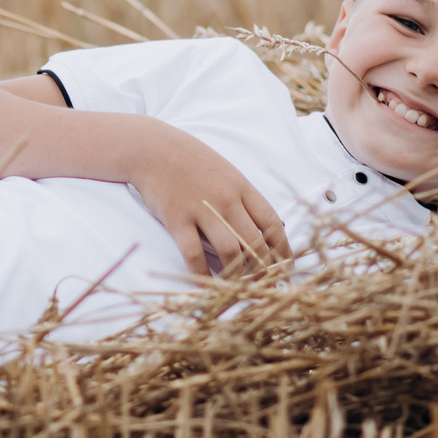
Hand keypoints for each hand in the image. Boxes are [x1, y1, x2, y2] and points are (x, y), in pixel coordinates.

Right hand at [119, 118, 291, 275]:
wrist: (152, 148)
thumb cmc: (191, 160)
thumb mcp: (226, 171)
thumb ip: (244, 197)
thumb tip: (266, 225)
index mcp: (242, 187)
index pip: (273, 223)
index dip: (283, 249)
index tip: (285, 267)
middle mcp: (226, 200)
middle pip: (255, 243)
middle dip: (263, 270)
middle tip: (262, 286)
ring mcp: (201, 210)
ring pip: (230, 252)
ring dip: (235, 275)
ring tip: (236, 288)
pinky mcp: (177, 219)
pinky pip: (194, 255)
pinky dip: (202, 275)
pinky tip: (205, 285)